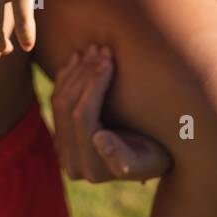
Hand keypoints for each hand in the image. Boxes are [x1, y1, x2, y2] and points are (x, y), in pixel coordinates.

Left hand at [51, 46, 171, 182]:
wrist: (155, 155)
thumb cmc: (160, 155)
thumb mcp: (151, 160)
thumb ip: (124, 158)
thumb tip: (98, 138)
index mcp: (91, 168)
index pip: (83, 116)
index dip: (94, 83)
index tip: (110, 59)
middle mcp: (71, 162)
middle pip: (67, 106)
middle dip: (85, 73)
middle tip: (102, 48)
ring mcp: (63, 147)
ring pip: (59, 99)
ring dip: (76, 70)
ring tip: (95, 48)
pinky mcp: (62, 133)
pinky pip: (57, 98)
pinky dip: (67, 75)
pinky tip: (78, 57)